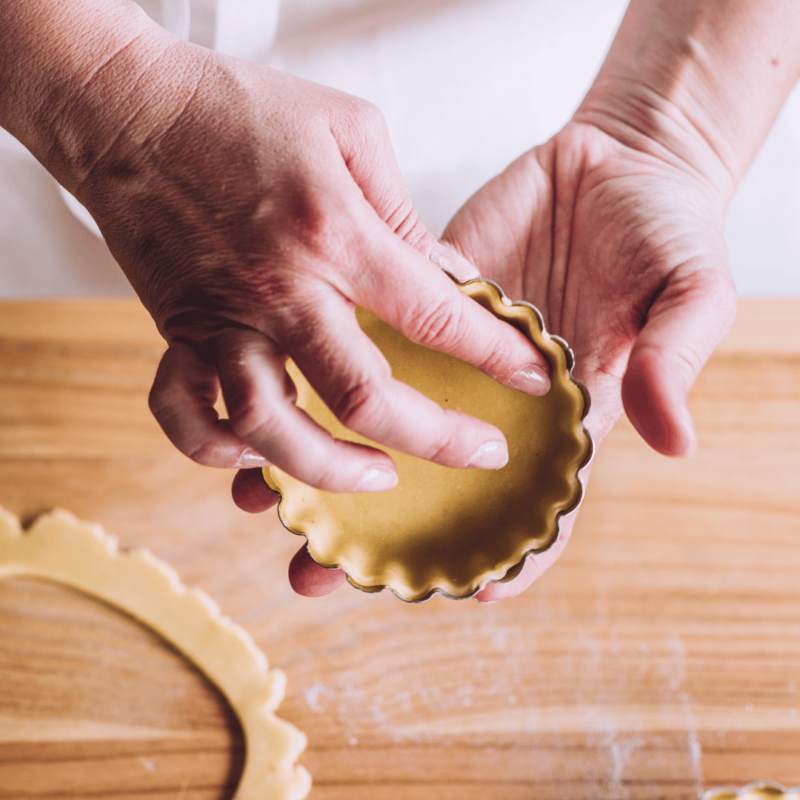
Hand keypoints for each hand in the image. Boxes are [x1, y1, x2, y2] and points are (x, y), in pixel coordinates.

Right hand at [71, 38, 550, 488]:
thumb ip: (403, 212)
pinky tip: (257, 453)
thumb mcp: (349, 130)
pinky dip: (217, 448)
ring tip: (377, 477)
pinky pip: (186, 413)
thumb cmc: (240, 108)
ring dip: (329, 470)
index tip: (531, 378)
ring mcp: (225, 321)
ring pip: (272, 428)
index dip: (493, 353)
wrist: (129, 108)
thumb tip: (447, 275)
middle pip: (365, 396)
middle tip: (479, 455)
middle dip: (437, 439)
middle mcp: (281, 292)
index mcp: (334, 234)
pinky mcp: (181, 331)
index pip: (433, 314)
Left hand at [258, 118, 735, 601]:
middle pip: (430, 482)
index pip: (533, 502)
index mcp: (560, 413)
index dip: (507, 556)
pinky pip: (361, 341)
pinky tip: (260, 395)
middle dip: (374, 532)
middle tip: (316, 572)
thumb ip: (671, 360)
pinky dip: (317, 372)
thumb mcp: (688, 292)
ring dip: (319, 461)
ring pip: (377, 421)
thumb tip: (676, 443)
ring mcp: (447, 352)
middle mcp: (492, 396)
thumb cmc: (666, 231)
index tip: (463, 594)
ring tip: (257, 496)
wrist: (618, 160)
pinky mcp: (412, 296)